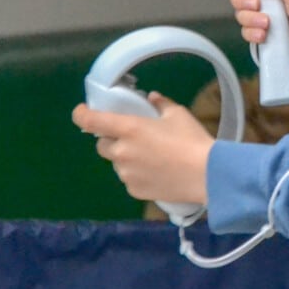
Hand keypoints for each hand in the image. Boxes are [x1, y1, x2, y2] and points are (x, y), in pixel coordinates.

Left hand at [72, 93, 212, 205]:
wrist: (206, 175)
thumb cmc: (191, 140)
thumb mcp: (177, 114)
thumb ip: (160, 104)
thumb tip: (151, 98)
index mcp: (129, 129)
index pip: (91, 121)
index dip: (82, 114)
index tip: (83, 111)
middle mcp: (121, 152)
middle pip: (102, 145)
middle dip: (112, 139)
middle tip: (132, 136)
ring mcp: (126, 174)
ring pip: (116, 163)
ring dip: (125, 157)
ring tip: (150, 156)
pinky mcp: (134, 190)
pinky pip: (128, 178)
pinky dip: (136, 173)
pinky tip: (156, 171)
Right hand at [229, 0, 288, 72]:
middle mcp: (270, 1)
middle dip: (245, 4)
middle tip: (258, 8)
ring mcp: (267, 20)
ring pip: (242, 17)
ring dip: (251, 21)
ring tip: (267, 26)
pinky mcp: (266, 38)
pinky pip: (247, 34)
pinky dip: (252, 34)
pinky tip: (264, 36)